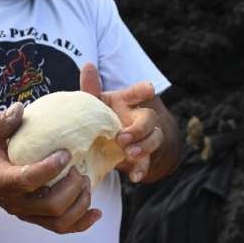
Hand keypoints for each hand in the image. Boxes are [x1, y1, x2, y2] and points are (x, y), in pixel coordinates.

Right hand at [0, 102, 101, 233]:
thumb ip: (2, 122)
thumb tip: (20, 108)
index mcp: (2, 181)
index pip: (28, 181)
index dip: (50, 169)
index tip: (66, 153)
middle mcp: (15, 203)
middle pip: (51, 206)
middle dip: (72, 187)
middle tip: (78, 169)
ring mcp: (28, 214)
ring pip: (59, 221)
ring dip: (80, 203)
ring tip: (86, 182)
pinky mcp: (38, 219)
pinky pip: (62, 228)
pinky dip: (82, 222)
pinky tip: (97, 212)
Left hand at [79, 63, 164, 182]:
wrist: (102, 144)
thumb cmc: (97, 118)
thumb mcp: (92, 104)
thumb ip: (90, 88)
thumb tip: (88, 65)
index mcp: (126, 102)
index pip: (138, 92)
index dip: (144, 90)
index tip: (149, 90)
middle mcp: (138, 117)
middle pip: (150, 118)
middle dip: (140, 128)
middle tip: (123, 137)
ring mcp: (143, 137)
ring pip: (155, 138)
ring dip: (144, 146)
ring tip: (130, 153)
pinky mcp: (141, 156)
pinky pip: (148, 163)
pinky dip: (142, 169)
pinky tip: (135, 177)